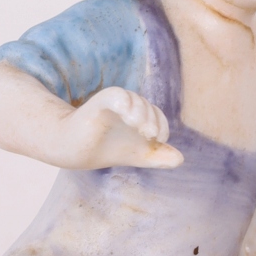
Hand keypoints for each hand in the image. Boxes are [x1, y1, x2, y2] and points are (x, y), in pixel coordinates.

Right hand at [59, 87, 182, 171]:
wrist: (75, 151)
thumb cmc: (107, 149)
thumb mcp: (137, 155)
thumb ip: (157, 157)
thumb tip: (180, 160)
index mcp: (141, 115)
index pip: (158, 116)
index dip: (161, 127)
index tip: (156, 140)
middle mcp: (130, 106)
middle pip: (147, 108)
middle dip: (151, 121)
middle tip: (148, 135)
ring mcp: (115, 103)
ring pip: (133, 100)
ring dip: (139, 113)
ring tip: (136, 126)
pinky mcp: (99, 103)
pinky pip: (115, 95)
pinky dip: (123, 102)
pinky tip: (125, 112)